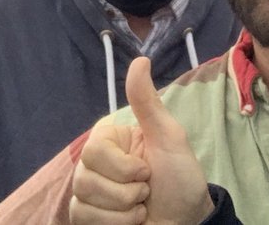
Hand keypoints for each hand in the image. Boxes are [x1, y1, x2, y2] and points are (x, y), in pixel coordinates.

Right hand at [69, 56, 212, 224]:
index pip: (93, 150)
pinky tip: (131, 222)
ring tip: (140, 208)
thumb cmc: (180, 178)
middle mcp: (93, 163)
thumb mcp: (169, 138)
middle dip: (125, 193)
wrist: (187, 222)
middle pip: (85, 178)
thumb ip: (148, 102)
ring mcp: (87, 192)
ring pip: (82, 201)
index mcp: (109, 140)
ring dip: (122, 212)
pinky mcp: (86, 217)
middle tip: (145, 191)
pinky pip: (81, 219)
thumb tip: (141, 59)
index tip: (146, 170)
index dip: (123, 167)